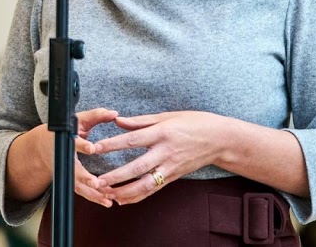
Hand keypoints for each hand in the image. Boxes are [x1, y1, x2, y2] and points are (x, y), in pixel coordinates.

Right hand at [70, 108, 118, 207]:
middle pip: (74, 170)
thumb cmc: (66, 130)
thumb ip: (96, 115)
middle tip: (96, 183)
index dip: (82, 145)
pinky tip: (107, 201)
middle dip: (85, 177)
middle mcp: (65, 159)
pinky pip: (82, 192)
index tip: (92, 148)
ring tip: (108, 198)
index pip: (74, 143)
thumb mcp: (79, 119)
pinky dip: (93, 197)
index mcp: (66, 142)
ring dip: (92, 193)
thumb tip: (115, 113)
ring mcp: (66, 172)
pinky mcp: (70, 181)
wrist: (43, 147)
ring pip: (78, 185)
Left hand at [90, 111, 226, 204]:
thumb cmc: (196, 123)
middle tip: (98, 181)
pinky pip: (153, 189)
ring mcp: (170, 166)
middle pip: (137, 166)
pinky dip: (137, 196)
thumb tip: (119, 120)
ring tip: (107, 194)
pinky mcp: (173, 176)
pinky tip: (123, 199)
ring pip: (145, 183)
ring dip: (124, 191)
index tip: (96, 148)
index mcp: (163, 132)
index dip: (113, 144)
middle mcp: (165, 151)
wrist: (219, 139)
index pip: (133, 139)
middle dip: (116, 176)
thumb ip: (142, 121)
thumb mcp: (169, 116)